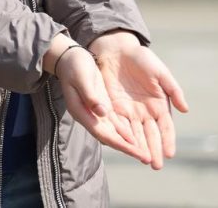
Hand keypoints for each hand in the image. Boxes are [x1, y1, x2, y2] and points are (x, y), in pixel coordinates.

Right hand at [44, 35, 148, 163]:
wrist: (70, 59)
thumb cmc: (75, 66)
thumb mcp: (82, 78)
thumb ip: (90, 96)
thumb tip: (102, 112)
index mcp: (81, 112)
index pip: (102, 132)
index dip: (119, 142)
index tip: (134, 149)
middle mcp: (89, 116)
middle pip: (111, 137)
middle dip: (128, 148)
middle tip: (146, 158)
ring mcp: (96, 113)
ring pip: (115, 133)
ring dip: (129, 144)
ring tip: (146, 154)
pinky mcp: (102, 107)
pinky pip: (116, 124)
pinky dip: (127, 132)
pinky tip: (138, 138)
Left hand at [89, 31, 188, 169]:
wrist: (117, 50)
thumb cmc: (142, 58)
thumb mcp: (160, 72)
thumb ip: (173, 89)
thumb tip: (185, 109)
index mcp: (159, 105)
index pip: (165, 127)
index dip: (168, 140)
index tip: (170, 153)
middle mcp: (145, 112)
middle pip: (151, 135)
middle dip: (153, 150)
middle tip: (156, 166)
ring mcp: (129, 112)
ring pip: (135, 134)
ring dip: (138, 148)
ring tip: (142, 161)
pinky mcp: (114, 108)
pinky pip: (118, 125)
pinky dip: (122, 137)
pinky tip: (124, 147)